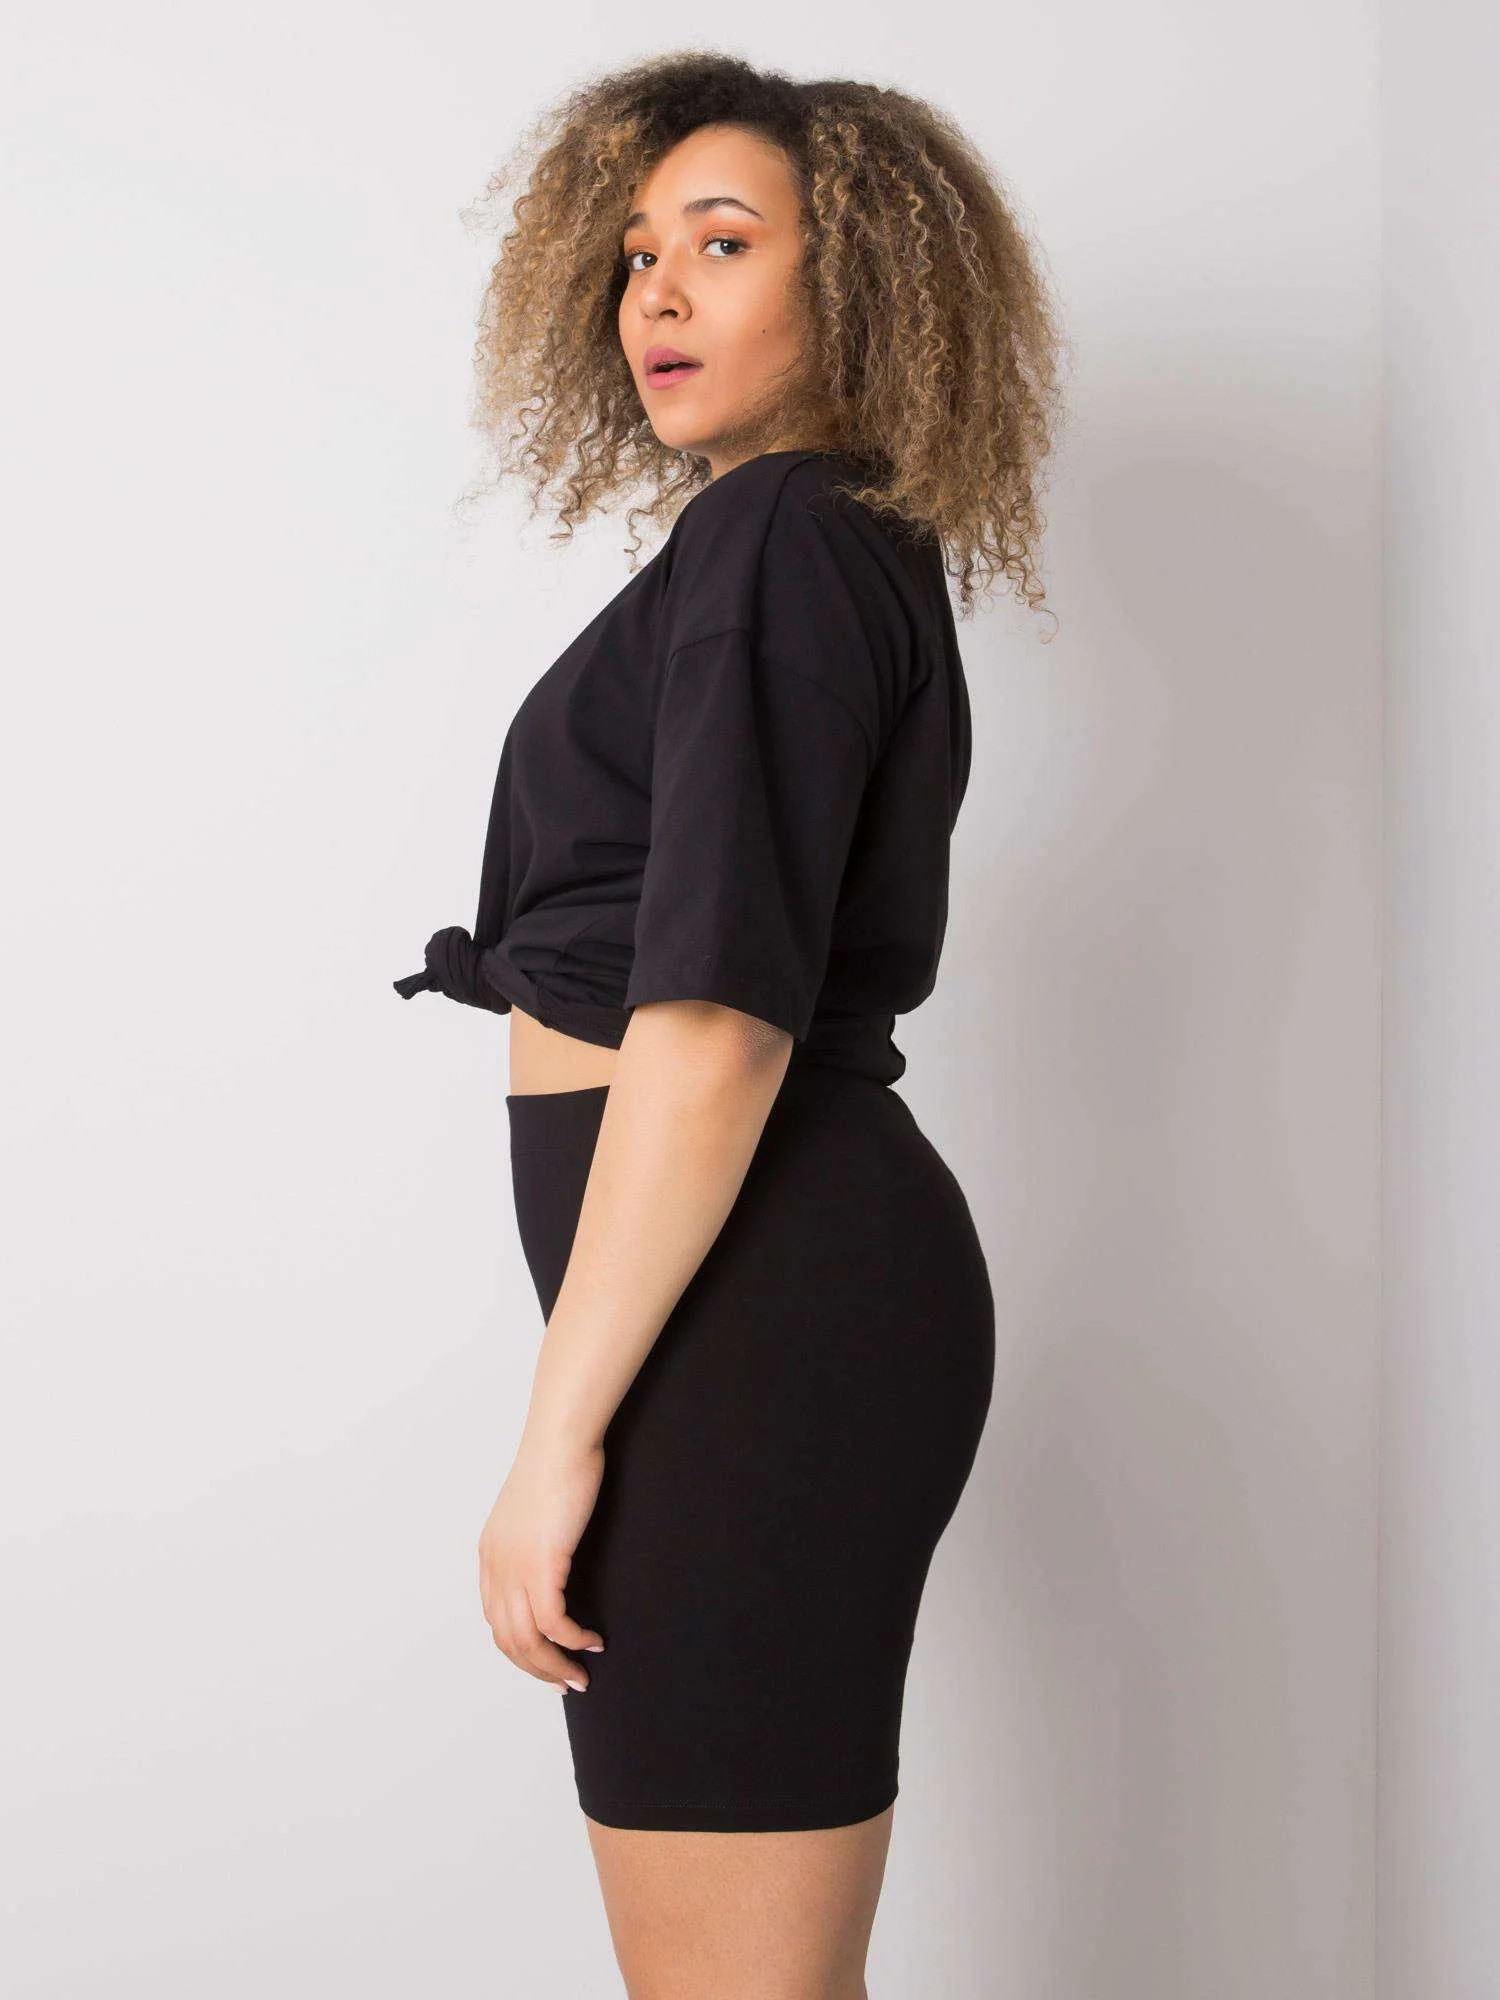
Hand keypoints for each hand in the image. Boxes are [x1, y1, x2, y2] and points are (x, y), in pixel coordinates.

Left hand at [477, 1434, 606, 1691]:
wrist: (561, 1441)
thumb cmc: (558, 1465)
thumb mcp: (536, 1511)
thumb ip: (536, 1539)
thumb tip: (556, 1561)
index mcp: (491, 1555)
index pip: (497, 1620)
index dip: (521, 1650)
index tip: (549, 1663)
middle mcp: (497, 1567)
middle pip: (508, 1639)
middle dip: (538, 1668)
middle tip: (568, 1681)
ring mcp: (515, 1567)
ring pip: (527, 1640)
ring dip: (555, 1664)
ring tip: (581, 1674)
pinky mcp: (542, 1565)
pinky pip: (553, 1623)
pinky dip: (573, 1640)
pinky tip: (592, 1641)